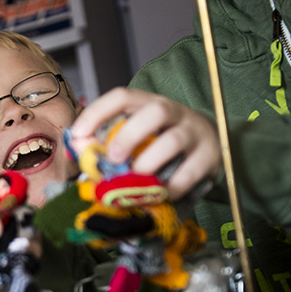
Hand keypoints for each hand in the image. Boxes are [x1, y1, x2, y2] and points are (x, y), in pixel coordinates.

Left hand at [70, 87, 219, 199]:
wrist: (213, 143)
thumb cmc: (162, 141)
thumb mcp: (137, 135)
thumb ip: (106, 140)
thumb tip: (78, 148)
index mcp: (150, 102)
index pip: (123, 96)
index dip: (98, 112)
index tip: (78, 134)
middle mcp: (176, 112)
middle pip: (156, 111)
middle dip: (128, 135)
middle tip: (111, 158)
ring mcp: (196, 133)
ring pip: (174, 140)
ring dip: (147, 162)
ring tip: (134, 179)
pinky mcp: (209, 157)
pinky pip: (190, 172)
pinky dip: (170, 187)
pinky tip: (158, 195)